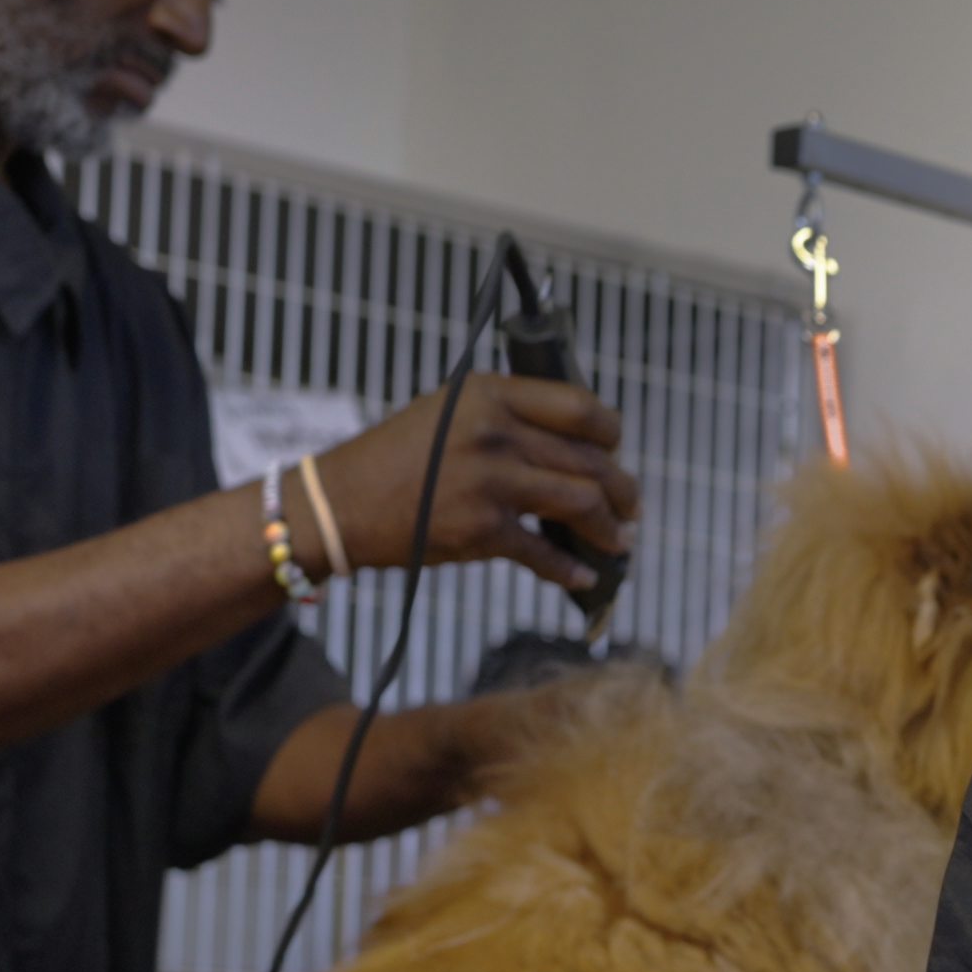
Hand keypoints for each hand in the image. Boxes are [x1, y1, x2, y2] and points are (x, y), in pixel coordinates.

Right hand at [311, 372, 639, 590]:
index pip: (580, 407)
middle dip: (623, 490)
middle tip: (631, 506)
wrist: (340, 503)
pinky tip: (581, 577)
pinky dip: (570, 570)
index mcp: (490, 394)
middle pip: (591, 460)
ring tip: (619, 540)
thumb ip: (508, 416)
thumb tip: (575, 443)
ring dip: (611, 529)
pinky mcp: (481, 530)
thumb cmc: (397, 458)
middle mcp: (495, 432)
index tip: (616, 451)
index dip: (611, 433)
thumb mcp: (449, 411)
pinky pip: (545, 553)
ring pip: (582, 503)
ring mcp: (491, 482)